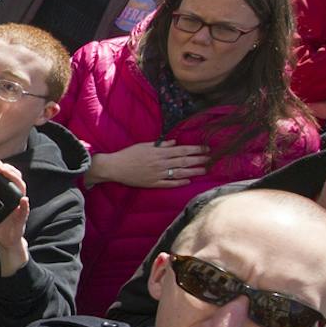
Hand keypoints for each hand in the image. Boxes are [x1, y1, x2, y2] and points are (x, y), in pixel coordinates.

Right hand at [91, 140, 209, 188]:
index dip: (196, 150)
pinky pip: (169, 184)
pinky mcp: (153, 183)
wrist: (115, 167)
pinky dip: (179, 183)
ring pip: (179, 173)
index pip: (182, 150)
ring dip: (193, 172)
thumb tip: (174, 143)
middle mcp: (161, 164)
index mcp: (160, 153)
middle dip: (198, 160)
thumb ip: (160, 145)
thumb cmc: (128, 154)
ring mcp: (158, 175)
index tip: (206, 149)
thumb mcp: (145, 145)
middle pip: (184, 161)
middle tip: (210, 159)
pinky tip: (188, 181)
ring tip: (204, 170)